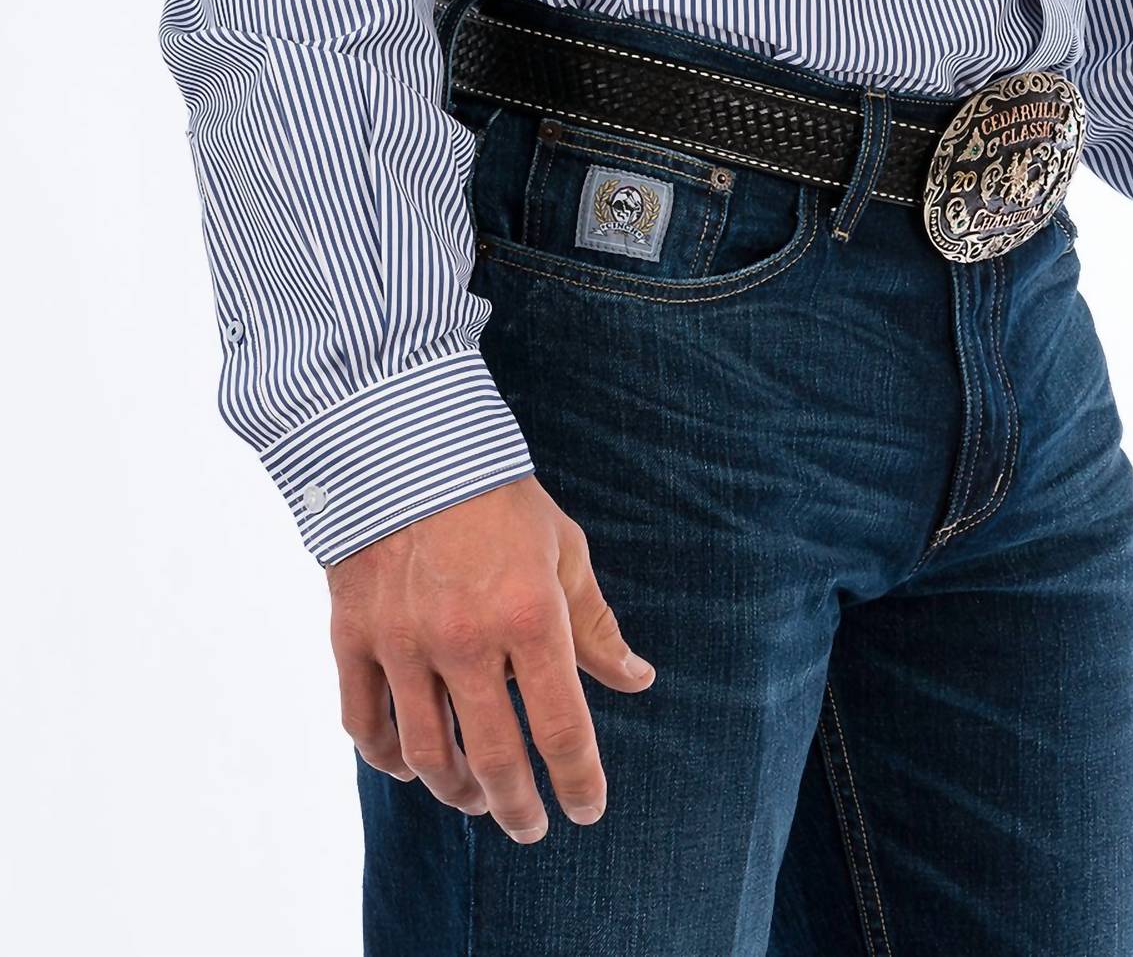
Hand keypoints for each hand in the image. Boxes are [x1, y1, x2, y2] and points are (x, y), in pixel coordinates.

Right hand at [328, 476, 655, 839]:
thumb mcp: (563, 552)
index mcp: (528, 615)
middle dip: (518, 808)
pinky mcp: (353, 635)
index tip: (587, 810)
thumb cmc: (499, 501)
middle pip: (494, 759)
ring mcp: (403, 641)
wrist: (406, 446)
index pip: (561, 728)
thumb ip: (595, 626)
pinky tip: (412, 768)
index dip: (579, 781)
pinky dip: (389, 759)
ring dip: (457, 792)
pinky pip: (365, 724)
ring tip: (478, 801)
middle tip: (530, 828)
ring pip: (427, 754)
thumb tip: (637, 680)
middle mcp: (465, 639)